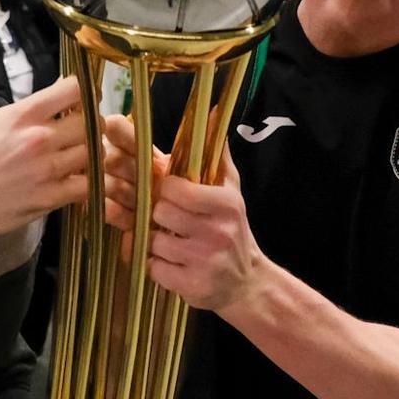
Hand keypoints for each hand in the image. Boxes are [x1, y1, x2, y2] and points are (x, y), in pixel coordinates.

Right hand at [0, 77, 89, 273]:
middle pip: (92, 122)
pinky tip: (77, 182)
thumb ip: (35, 107)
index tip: (84, 103)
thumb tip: (65, 86)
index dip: (85, 94)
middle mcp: (38, 138)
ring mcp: (46, 169)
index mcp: (24, 114)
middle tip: (83, 136)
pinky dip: (89, 184)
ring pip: (95, 153)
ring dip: (93, 156)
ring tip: (79, 160)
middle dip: (92, 127)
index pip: (74, 89)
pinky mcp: (50, 197)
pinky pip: (89, 185)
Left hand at [102, 115, 263, 312]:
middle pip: (159, 212)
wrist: (246, 283)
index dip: (165, 190)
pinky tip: (172, 264)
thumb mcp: (231, 191)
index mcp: (225, 203)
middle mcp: (217, 231)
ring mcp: (204, 261)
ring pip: (151, 240)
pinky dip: (155, 266)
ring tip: (173, 243)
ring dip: (155, 242)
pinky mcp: (191, 286)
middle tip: (170, 222)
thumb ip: (217, 155)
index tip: (170, 195)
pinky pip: (151, 268)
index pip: (173, 187)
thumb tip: (215, 112)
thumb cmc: (231, 230)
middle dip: (158, 216)